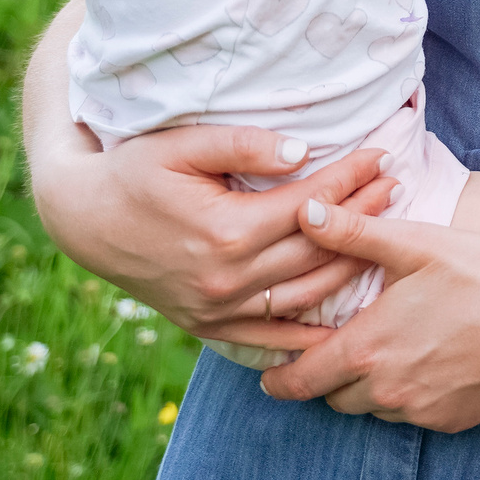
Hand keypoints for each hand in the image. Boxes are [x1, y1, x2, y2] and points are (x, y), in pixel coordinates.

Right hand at [28, 122, 396, 349]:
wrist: (83, 220)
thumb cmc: (134, 171)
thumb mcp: (182, 143)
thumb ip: (244, 145)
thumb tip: (303, 151)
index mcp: (224, 231)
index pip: (310, 206)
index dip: (351, 179)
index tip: (381, 155)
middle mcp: (226, 278)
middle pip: (316, 248)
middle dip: (363, 215)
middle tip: (396, 186)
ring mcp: (217, 308)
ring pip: (304, 294)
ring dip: (350, 265)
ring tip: (382, 233)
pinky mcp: (207, 324)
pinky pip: (269, 336)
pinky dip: (308, 331)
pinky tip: (342, 320)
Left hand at [261, 197, 479, 429]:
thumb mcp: (417, 243)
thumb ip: (354, 233)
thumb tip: (307, 213)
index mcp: (367, 346)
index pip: (298, 380)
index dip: (278, 376)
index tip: (272, 370)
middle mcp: (385, 389)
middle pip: (332, 398)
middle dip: (328, 377)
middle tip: (341, 348)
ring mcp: (418, 410)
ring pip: (372, 408)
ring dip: (369, 386)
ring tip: (390, 350)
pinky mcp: (448, 421)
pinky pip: (411, 415)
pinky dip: (409, 395)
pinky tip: (431, 360)